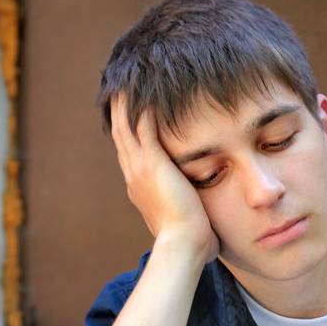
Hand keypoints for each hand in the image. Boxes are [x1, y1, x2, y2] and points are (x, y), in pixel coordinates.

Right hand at [110, 95, 219, 257]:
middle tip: (119, 87)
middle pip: (121, 134)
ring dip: (127, 100)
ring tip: (128, 77)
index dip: (127, 133)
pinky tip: (146, 84)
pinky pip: (143, 124)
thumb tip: (206, 219)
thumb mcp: (186, 221)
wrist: (184, 247)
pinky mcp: (152, 163)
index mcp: (140, 188)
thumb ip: (190, 209)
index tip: (127, 116)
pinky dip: (142, 104)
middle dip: (120, 110)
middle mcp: (134, 175)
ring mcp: (140, 168)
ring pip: (126, 125)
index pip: (130, 153)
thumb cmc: (192, 243)